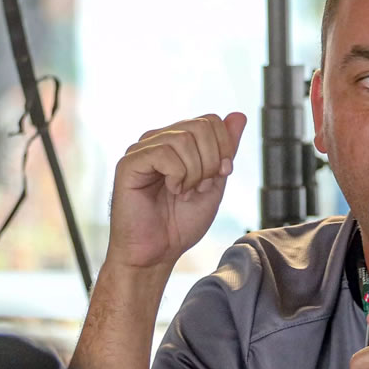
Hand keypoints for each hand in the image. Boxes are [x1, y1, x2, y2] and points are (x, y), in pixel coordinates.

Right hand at [108, 112, 247, 268]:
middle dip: (211, 161)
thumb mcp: (214, 183)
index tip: (219, 176)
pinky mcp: (129, 163)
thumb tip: (239, 115)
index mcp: (177, 142)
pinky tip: (172, 191)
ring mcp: (142, 149)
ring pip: (184, 139)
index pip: (211, 120)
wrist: (157, 252)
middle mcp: (158, 140)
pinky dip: (178, 176)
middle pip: (201, 125)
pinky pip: (164, 153)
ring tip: (184, 193)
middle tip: (199, 188)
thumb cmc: (181, 223)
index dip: (225, 147)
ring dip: (194, 172)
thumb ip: (225, 150)